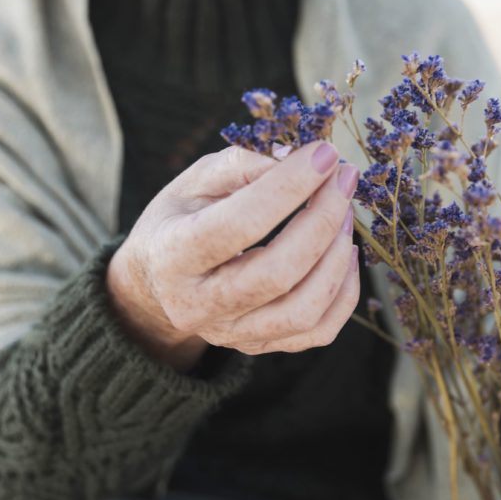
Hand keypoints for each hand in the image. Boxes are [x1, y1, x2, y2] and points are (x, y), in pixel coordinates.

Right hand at [107, 141, 360, 370]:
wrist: (154, 286)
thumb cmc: (179, 222)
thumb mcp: (192, 183)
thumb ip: (239, 166)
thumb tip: (296, 161)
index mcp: (173, 255)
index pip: (239, 224)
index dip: (289, 186)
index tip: (323, 154)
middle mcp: (198, 304)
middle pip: (277, 273)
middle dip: (323, 220)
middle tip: (344, 180)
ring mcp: (230, 333)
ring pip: (303, 311)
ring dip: (337, 258)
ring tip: (345, 216)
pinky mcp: (258, 345)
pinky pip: (318, 332)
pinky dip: (344, 293)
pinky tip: (344, 255)